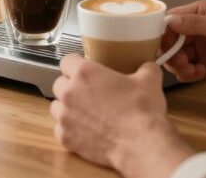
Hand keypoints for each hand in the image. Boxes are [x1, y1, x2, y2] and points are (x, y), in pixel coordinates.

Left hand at [51, 54, 191, 176]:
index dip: (75, 64)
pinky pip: (60, 130)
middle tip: (87, 93)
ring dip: (66, 108)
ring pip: (56, 107)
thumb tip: (148, 67)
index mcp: (84, 73)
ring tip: (84, 113)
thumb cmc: (141, 109)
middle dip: (70, 87)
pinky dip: (69, 130)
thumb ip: (145, 69)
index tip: (83, 70)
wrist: (140, 143)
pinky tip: (84, 132)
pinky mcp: (66, 138)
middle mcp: (69, 92)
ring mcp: (64, 116)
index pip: (67, 61)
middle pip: (59, 84)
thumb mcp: (149, 80)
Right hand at [162, 0, 205, 92]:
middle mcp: (199, 31)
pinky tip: (200, 73)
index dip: (165, 32)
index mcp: (202, 14)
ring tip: (190, 69)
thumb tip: (170, 20)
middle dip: (171, 52)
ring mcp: (201, 50)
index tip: (163, 43)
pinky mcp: (204, 67)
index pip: (173, 19)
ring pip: (176, 57)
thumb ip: (195, 24)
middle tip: (180, 61)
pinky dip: (188, 74)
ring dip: (179, 65)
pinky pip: (185, 71)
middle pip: (171, 40)